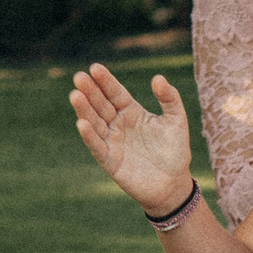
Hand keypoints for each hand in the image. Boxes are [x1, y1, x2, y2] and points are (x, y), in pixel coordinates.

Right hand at [70, 60, 194, 211]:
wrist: (173, 185)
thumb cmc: (175, 151)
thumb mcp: (176, 121)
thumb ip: (170, 99)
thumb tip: (158, 77)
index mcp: (132, 112)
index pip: (115, 93)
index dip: (105, 81)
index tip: (95, 68)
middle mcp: (118, 124)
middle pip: (101, 105)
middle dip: (90, 91)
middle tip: (79, 77)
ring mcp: (112, 142)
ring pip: (95, 122)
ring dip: (84, 110)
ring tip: (75, 95)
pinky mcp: (110, 161)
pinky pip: (97, 146)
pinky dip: (89, 136)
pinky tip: (82, 123)